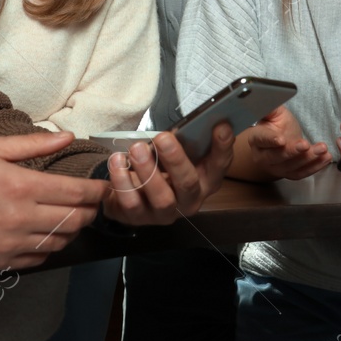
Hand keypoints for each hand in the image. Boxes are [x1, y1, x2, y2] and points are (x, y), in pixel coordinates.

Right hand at [0, 131, 109, 270]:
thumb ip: (33, 144)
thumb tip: (67, 137)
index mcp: (21, 187)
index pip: (75, 193)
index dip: (96, 192)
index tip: (104, 188)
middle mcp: (21, 218)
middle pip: (75, 220)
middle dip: (90, 211)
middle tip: (92, 204)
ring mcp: (12, 244)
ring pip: (60, 241)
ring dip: (72, 230)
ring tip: (71, 217)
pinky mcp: (2, 262)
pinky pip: (40, 258)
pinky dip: (50, 246)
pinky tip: (46, 234)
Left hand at [98, 121, 236, 226]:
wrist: (130, 194)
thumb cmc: (159, 167)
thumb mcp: (175, 153)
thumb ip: (186, 141)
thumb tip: (189, 121)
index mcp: (204, 181)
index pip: (219, 166)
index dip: (222, 148)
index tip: (221, 126)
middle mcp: (188, 201)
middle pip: (188, 184)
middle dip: (176, 159)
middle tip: (162, 138)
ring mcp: (164, 213)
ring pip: (161, 198)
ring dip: (148, 171)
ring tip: (136, 149)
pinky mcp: (138, 218)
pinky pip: (131, 202)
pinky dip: (123, 180)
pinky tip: (117, 161)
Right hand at [235, 106, 331, 180]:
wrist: (281, 141)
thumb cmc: (276, 125)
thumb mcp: (274, 113)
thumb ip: (270, 106)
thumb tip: (267, 96)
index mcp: (256, 139)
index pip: (261, 140)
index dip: (270, 140)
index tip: (280, 139)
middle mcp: (263, 156)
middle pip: (276, 156)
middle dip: (292, 151)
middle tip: (305, 144)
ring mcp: (276, 168)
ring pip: (291, 166)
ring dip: (308, 158)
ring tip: (322, 149)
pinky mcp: (289, 174)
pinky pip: (302, 173)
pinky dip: (315, 167)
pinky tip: (325, 158)